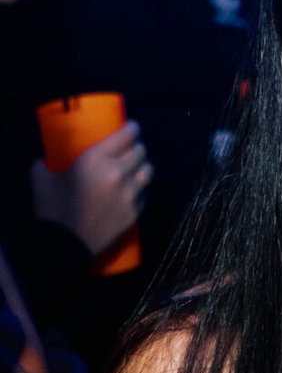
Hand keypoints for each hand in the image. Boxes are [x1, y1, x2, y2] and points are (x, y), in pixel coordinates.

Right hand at [30, 123, 152, 257]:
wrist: (65, 245)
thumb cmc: (52, 208)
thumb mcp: (42, 178)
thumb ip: (47, 162)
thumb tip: (49, 158)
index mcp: (97, 159)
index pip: (127, 135)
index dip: (133, 129)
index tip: (133, 128)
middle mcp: (119, 173)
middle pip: (141, 152)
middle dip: (137, 147)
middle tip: (131, 148)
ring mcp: (130, 194)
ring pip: (148, 172)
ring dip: (143, 167)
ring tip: (136, 168)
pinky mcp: (135, 212)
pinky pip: (145, 194)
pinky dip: (141, 189)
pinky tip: (134, 190)